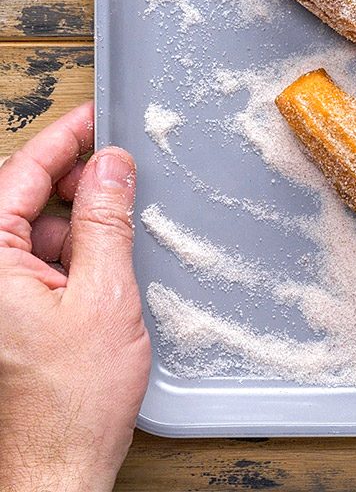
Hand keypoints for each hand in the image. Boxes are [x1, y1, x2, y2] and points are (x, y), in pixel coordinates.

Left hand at [0, 103, 149, 491]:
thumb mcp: (105, 297)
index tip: (94, 117)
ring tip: (126, 230)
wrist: (56, 467)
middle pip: (24, 201)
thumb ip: (107, 224)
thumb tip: (112, 167)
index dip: (62, 140)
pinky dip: (76, 256)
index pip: (20, 175)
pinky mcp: (10, 318)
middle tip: (124, 172)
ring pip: (36, 234)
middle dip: (76, 183)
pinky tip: (110, 265)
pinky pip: (39, 266)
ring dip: (81, 225)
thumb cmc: (71, 401)